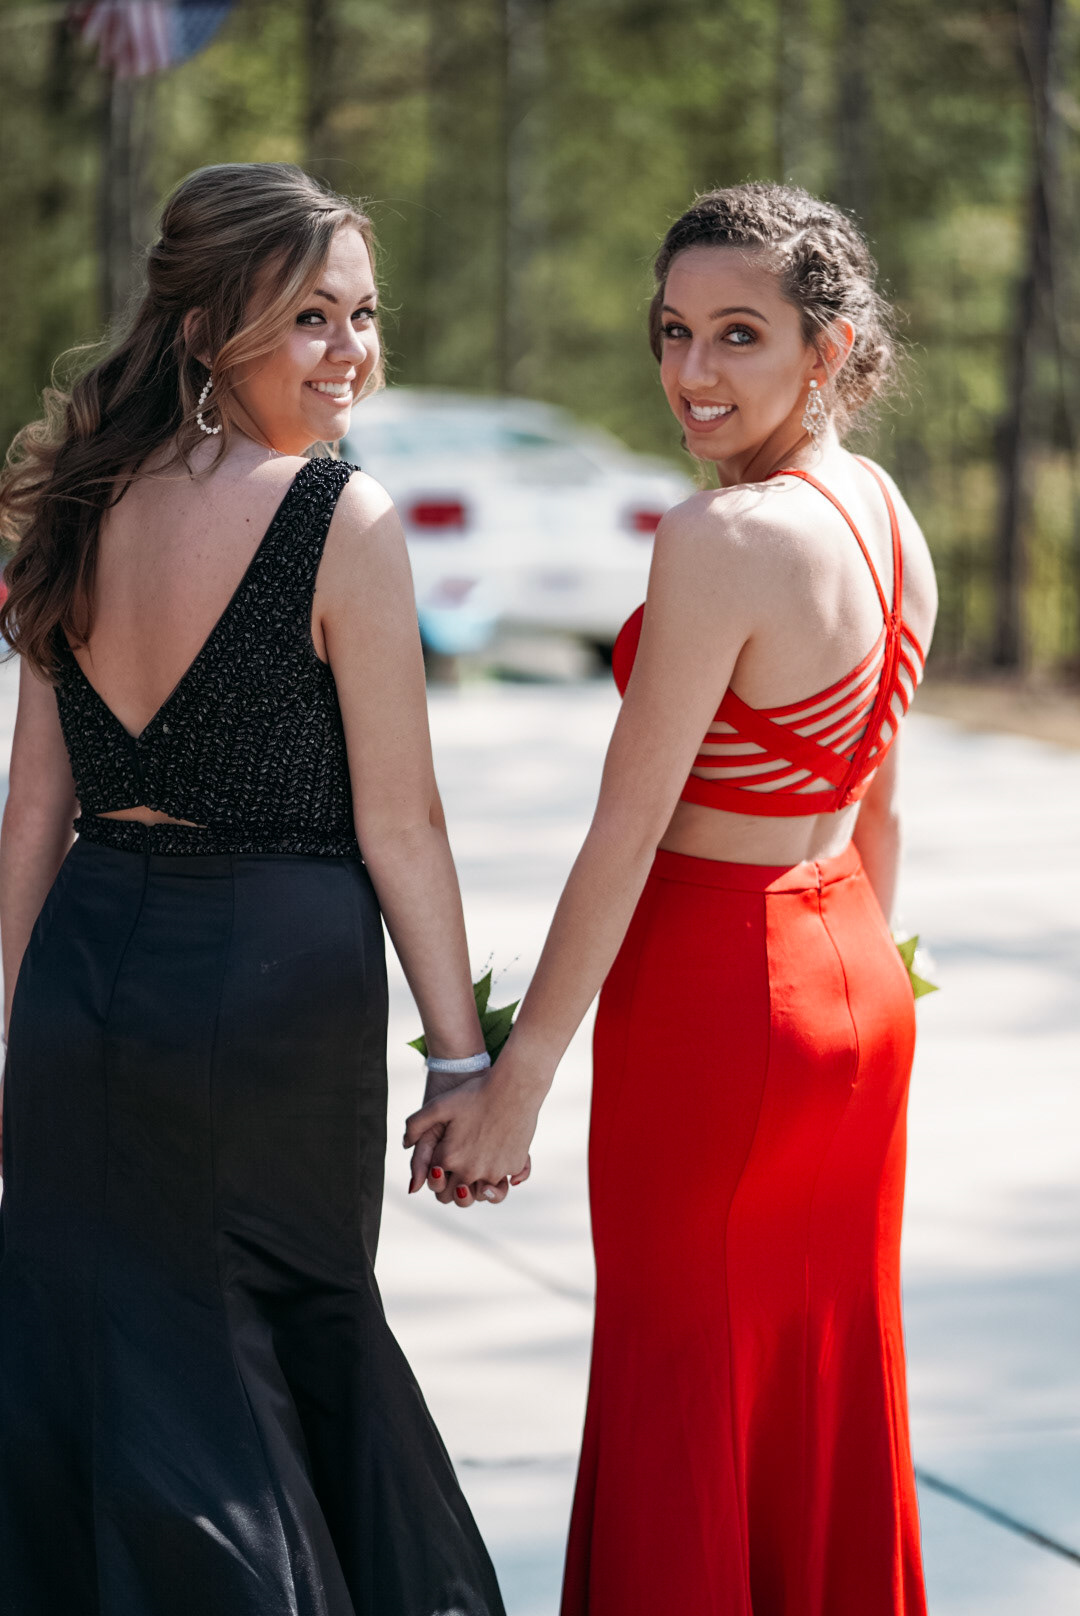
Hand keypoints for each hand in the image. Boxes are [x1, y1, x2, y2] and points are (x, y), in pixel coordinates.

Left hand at [403, 1063, 542, 1208]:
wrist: (514, 1085)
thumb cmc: (475, 1092)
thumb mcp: (438, 1105)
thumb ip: (415, 1125)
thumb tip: (406, 1145)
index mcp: (448, 1158)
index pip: (436, 1183)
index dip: (437, 1174)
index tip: (441, 1164)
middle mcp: (470, 1171)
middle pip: (458, 1196)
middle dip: (455, 1189)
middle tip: (458, 1177)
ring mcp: (494, 1171)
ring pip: (482, 1194)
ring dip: (478, 1188)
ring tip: (478, 1175)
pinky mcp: (514, 1167)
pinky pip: (504, 1182)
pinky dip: (500, 1175)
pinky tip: (497, 1159)